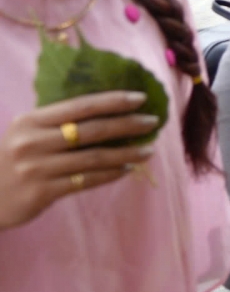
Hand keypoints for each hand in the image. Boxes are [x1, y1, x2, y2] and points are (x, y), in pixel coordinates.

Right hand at [0, 91, 159, 229]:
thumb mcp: (26, 133)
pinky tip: (126, 170)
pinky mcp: (41, 193)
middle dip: (127, 125)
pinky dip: (109, 175)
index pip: (80, 106)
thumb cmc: (11, 159)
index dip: (113, 101)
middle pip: (92, 130)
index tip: (141, 98)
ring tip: (148, 151)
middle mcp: (33, 142)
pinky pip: (85, 181)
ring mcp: (37, 169)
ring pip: (93, 158)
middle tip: (153, 123)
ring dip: (126, 153)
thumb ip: (57, 121)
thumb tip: (108, 109)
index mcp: (31, 121)